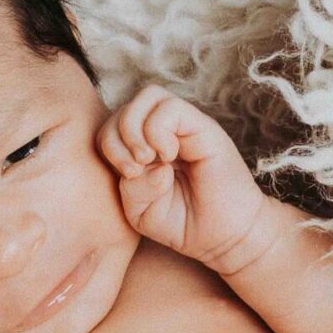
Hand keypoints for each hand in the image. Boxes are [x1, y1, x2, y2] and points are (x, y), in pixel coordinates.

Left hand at [96, 84, 269, 271]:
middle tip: (134, 169)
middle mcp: (165, 132)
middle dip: (117, 138)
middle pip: (125, 106)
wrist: (223, 237)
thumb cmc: (183, 223)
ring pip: (148, 95)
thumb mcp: (140, 211)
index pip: (112, 124)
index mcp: (145, 148)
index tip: (128, 175)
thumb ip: (128, 185)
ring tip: (148, 159)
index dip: (109, 145)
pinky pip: (170, 107)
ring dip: (135, 128)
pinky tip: (169, 156)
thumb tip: (146, 160)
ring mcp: (185, 128)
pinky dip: (158, 131)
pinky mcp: (204, 127)